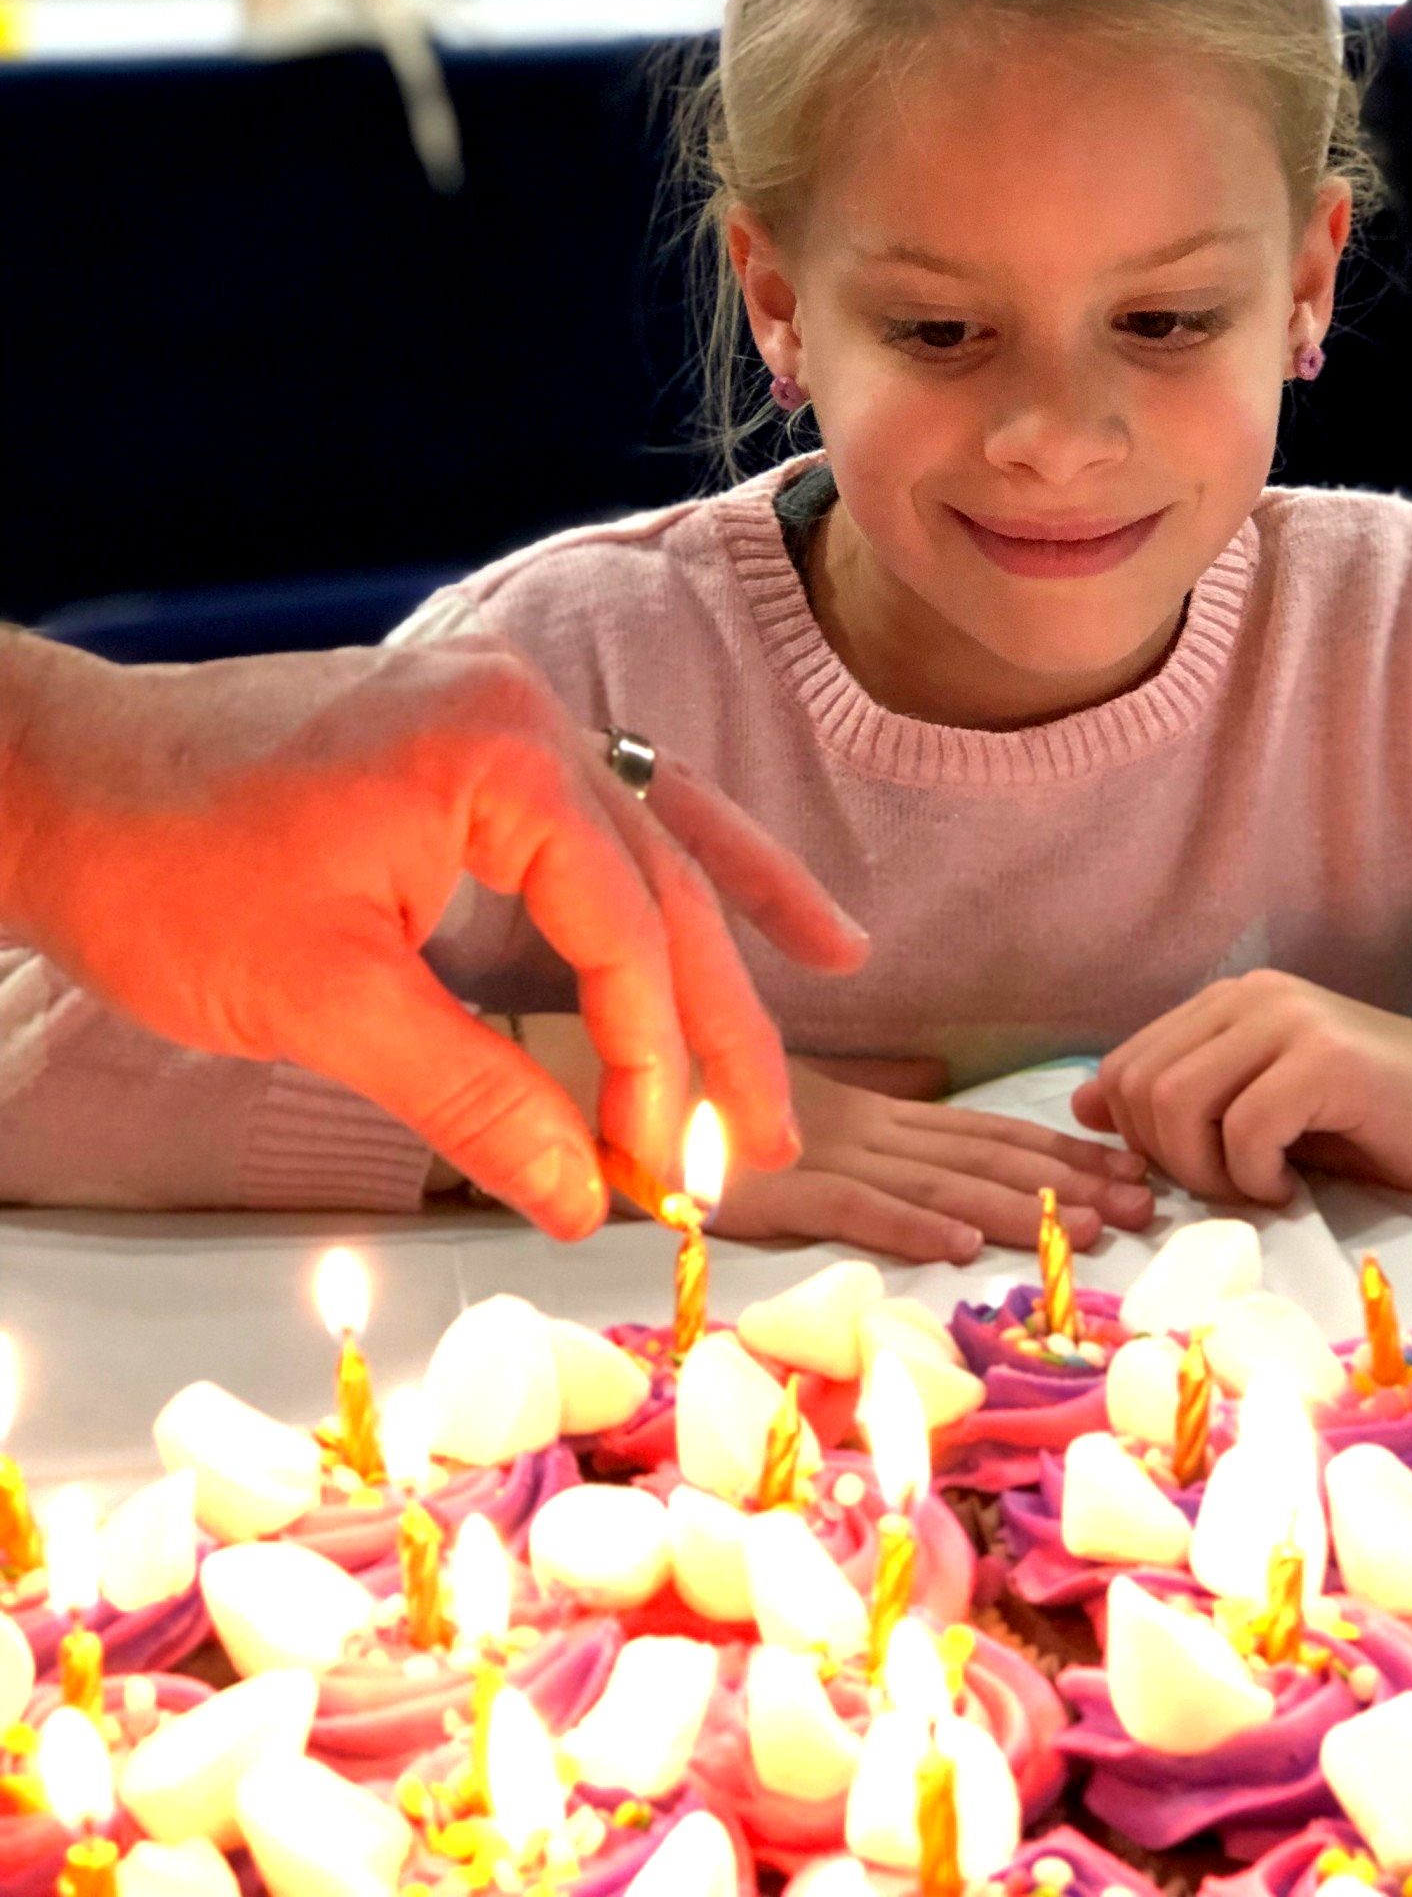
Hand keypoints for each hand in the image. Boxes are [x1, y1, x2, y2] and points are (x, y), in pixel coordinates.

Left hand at [0, 633, 865, 1236]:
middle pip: (667, 884)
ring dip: (728, 935)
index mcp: (500, 757)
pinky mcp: (480, 743)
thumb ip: (472, 1096)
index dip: (652, 1065)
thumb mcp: (325, 1002)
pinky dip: (687, 858)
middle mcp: (529, 717)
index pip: (626, 931)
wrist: (61, 778)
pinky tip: (764, 905)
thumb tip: (582, 1199)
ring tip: (829, 995)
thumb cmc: (169, 873)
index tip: (657, 1173)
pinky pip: (617, 801)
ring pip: (657, 838)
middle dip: (717, 1021)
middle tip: (760, 1146)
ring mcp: (509, 718)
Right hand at [700, 1055, 1156, 1263]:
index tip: (1130, 1169)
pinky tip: (961, 1247)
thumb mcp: (793, 1108)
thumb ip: (865, 1111)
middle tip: (1144, 1205)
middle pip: (981, 1155)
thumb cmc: (688, 1107)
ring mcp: (817, 1154)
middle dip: (1068, 1180)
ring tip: (1084, 1228)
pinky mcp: (769, 1188)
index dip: (1060, 1149)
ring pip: (936, 1181)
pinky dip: (908, 1224)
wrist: (601, 1089)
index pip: (983, 1130)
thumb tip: (935, 1098)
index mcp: (870, 1113)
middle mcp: (860, 1129)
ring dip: (1016, 1206)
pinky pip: (851, 1208)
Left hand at [1071, 971, 1411, 1200]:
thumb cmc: (1375, 1118)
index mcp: (1226, 1003)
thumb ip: (1183, 1100)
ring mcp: (1290, 1022)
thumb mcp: (1260, 1106)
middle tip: (1228, 1188)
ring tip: (1261, 1186)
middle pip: (1140, 1087)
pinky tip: (1295, 1186)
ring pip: (1180, 1103)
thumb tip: (1086, 1107)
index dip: (1134, 1138)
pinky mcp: (1328, 1061)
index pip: (1122, 1068)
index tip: (1192, 1175)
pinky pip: (1245, 1129)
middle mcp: (1250, 997)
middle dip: (1168, 1160)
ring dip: (1210, 1171)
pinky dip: (1256, 1177)